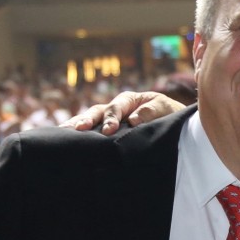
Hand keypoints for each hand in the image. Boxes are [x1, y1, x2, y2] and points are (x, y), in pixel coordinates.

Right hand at [59, 91, 185, 134]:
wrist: (174, 123)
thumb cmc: (169, 114)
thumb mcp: (165, 109)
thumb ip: (150, 112)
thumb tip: (132, 120)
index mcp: (129, 100)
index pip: (116, 107)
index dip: (112, 118)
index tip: (108, 130)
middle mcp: (116, 108)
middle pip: (97, 111)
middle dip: (88, 119)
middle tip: (79, 129)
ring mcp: (110, 119)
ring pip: (91, 119)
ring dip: (78, 124)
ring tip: (64, 131)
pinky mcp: (108, 132)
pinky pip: (93, 132)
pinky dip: (81, 135)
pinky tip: (67, 139)